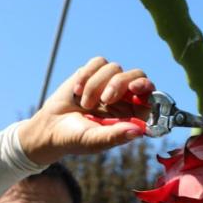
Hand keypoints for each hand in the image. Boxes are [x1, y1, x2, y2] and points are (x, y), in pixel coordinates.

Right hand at [18, 57, 154, 164]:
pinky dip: (86, 76)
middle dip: (120, 83)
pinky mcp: (94, 72)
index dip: (148, 89)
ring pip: (114, 68)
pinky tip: (77, 92)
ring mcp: (110, 83)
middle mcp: (125, 98)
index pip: (151, 96)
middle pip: (137, 75)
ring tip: (85, 105)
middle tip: (106, 99)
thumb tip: (138, 131)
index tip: (135, 89)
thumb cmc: (76, 139)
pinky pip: (99, 62)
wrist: (50, 127)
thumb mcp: (95, 140)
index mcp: (132, 115)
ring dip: (96, 86)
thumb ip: (115, 136)